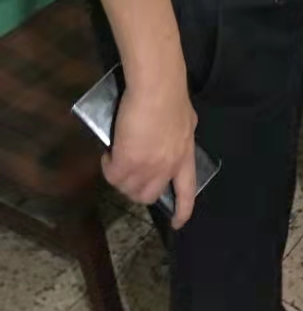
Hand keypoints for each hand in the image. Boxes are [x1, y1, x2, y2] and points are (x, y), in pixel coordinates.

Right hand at [101, 72, 197, 229]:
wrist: (157, 87)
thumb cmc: (171, 96)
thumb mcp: (186, 120)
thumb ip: (180, 134)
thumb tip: (175, 136)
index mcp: (185, 156)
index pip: (187, 192)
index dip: (182, 210)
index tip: (178, 223)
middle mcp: (167, 168)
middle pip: (149, 196)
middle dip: (137, 189)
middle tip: (129, 173)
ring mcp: (147, 168)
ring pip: (128, 189)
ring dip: (120, 179)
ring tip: (117, 160)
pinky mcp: (127, 162)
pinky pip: (112, 176)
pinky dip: (107, 167)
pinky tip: (108, 154)